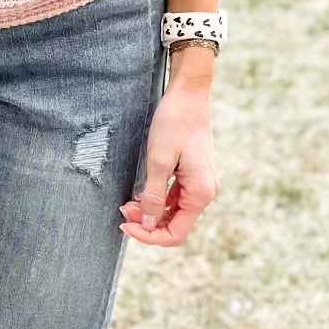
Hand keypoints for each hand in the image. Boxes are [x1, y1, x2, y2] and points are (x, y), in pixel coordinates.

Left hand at [119, 80, 217, 246]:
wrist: (189, 93)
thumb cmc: (174, 122)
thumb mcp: (159, 160)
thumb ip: (154, 197)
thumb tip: (148, 225)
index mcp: (201, 192)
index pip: (176, 233)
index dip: (149, 235)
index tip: (126, 225)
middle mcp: (205, 191)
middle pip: (175, 224)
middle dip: (147, 223)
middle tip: (122, 210)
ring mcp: (201, 183)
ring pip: (174, 212)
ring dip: (151, 212)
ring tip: (128, 202)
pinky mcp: (195, 174)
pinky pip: (176, 197)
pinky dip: (158, 199)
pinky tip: (142, 192)